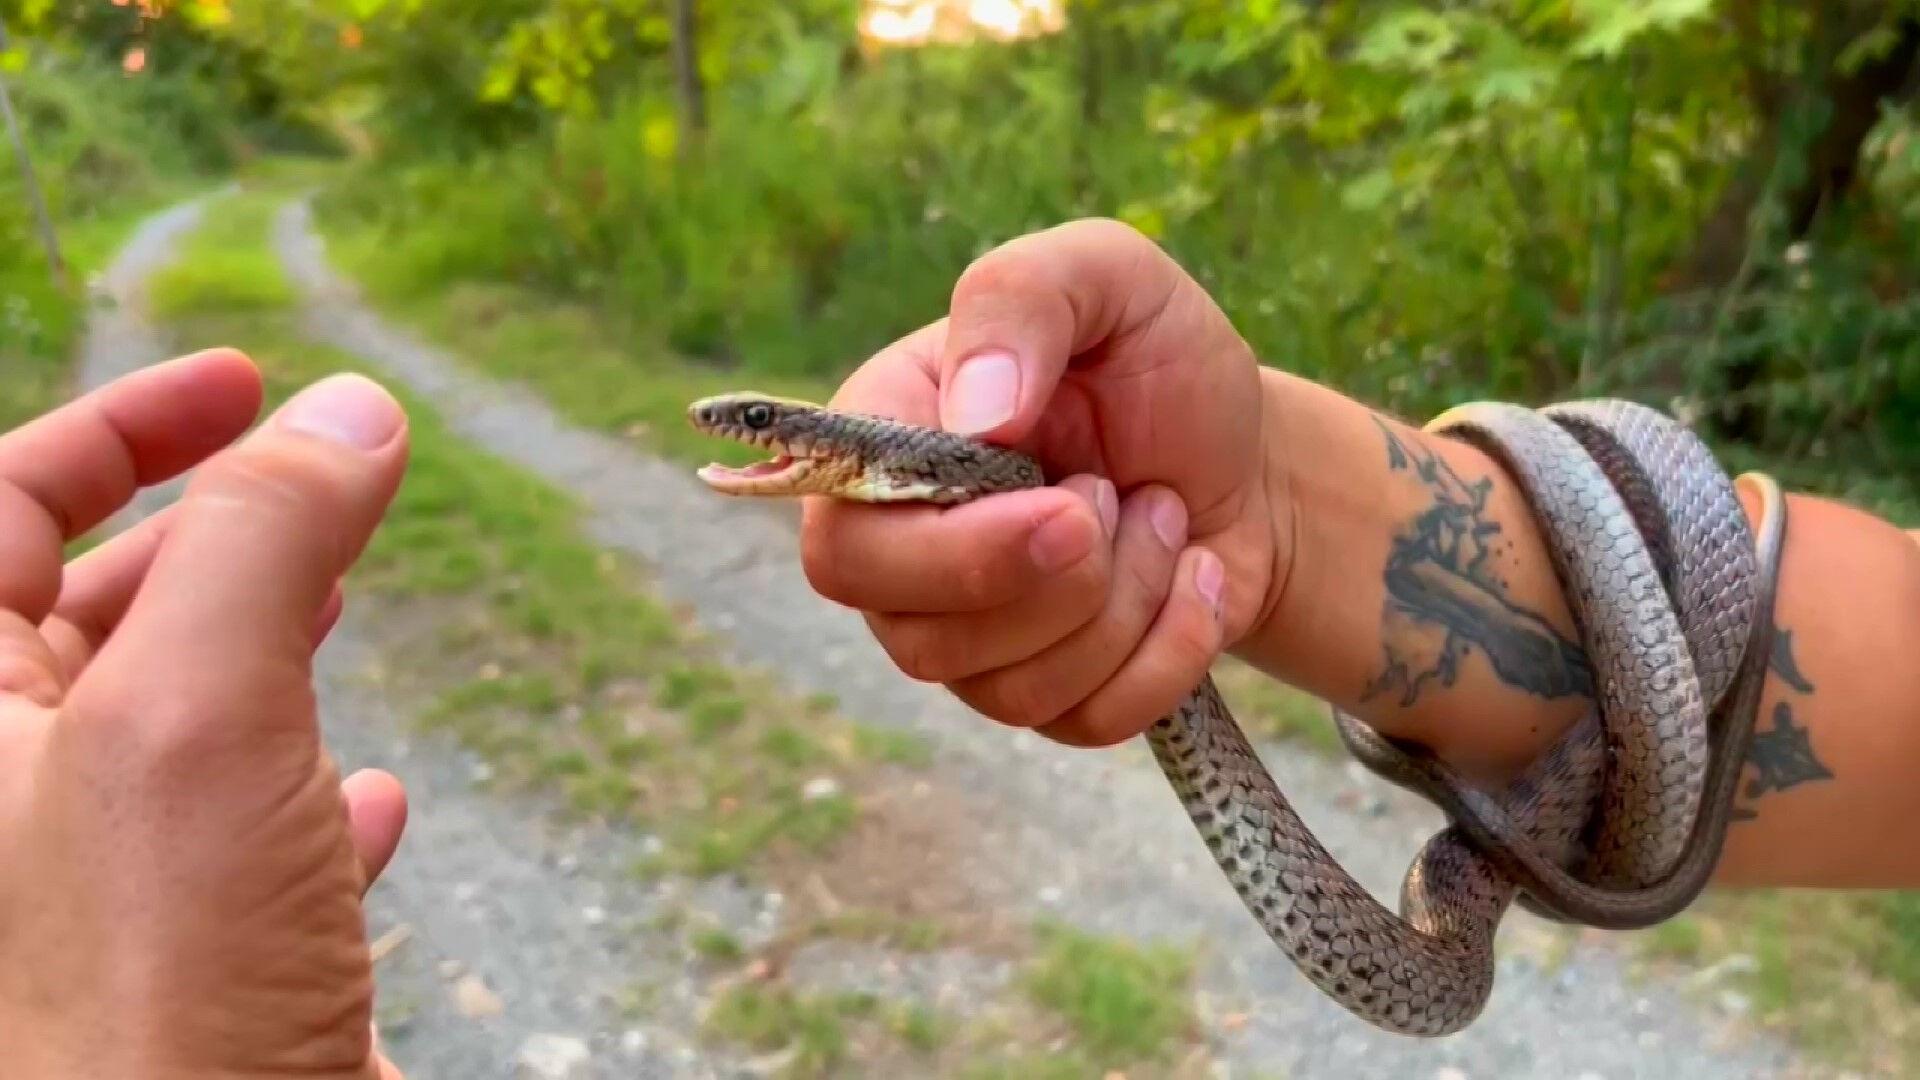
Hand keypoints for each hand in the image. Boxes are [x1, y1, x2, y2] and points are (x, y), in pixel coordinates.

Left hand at [0, 348, 410, 1079]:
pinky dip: (308, 801)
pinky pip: (234, 854)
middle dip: (208, 531)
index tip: (242, 380)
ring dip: (263, 646)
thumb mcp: (196, 720)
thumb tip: (345, 408)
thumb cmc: (147, 999)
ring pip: (169, 727)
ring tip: (345, 602)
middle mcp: (6, 802)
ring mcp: (89, 900)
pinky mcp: (182, 982)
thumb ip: (256, 540)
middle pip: (85, 610)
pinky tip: (378, 801)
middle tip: (323, 484)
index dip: (118, 424)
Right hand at [799, 219, 1286, 746]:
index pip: (842, 542)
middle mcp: (902, 552)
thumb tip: (977, 419)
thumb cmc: (1159, 361)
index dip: (951, 549)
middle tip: (1117, 498)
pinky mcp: (1043, 694)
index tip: (1069, 502)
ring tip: (1158, 513)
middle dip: (1053, 587)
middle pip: (915, 639)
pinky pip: (1084, 722)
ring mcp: (966, 636)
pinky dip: (1169, 649)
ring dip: (1126, 600)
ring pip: (1010, 688)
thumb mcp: (1106, 276)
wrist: (1251, 456)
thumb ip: (1022, 300)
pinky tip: (1192, 578)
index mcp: (883, 443)